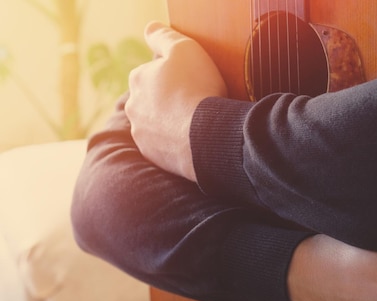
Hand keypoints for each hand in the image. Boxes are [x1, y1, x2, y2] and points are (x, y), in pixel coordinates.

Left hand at [126, 21, 227, 180]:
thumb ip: (164, 37)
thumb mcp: (184, 49)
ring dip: (170, 123)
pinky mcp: (152, 156)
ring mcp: (141, 134)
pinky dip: (174, 144)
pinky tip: (191, 141)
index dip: (175, 77)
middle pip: (152, 100)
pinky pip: (163, 147)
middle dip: (168, 101)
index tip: (192, 82)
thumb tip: (149, 29)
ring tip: (194, 124)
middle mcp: (133, 106)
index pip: (153, 73)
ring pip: (156, 124)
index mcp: (138, 79)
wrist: (205, 136)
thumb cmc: (197, 89)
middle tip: (194, 103)